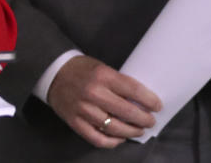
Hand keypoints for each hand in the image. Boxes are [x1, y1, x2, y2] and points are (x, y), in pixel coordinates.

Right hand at [46, 56, 160, 148]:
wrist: (52, 72)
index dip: (149, 100)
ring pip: (115, 128)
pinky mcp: (75, 122)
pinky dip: (112, 142)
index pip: (133, 90)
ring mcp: (84, 110)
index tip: (157, 106)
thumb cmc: (81, 69)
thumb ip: (118, 83)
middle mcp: (94, 93)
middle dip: (144, 119)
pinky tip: (119, 138)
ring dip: (131, 132)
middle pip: (127, 112)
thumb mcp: (101, 68)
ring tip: (138, 130)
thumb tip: (139, 101)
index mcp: (103, 76)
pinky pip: (98, 138)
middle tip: (150, 121)